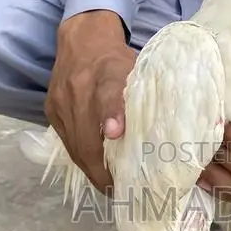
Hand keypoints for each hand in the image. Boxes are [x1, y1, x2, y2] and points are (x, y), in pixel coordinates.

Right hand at [45, 11, 135, 193]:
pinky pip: (66, 142)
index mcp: (108, 73)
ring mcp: (61, 101)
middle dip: (103, 169)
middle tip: (121, 189)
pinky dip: (81, 158)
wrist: (82, 41)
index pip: (109, 95)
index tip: (116, 134)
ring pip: (75, 146)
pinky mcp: (50, 110)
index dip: (112, 114)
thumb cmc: (119, 61)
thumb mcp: (140, 70)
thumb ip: (150, 96)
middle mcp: (80, 88)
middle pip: (87, 136)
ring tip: (110, 187)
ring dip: (92, 170)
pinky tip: (95, 170)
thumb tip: (180, 128)